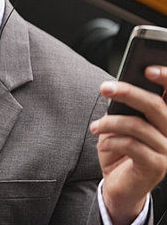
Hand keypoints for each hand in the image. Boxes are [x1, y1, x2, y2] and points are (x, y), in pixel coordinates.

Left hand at [90, 66, 166, 224]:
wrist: (120, 186)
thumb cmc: (121, 150)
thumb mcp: (122, 125)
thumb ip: (127, 108)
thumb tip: (117, 88)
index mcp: (166, 119)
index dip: (166, 78)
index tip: (146, 68)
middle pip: (155, 105)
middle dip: (128, 93)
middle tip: (105, 88)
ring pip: (137, 125)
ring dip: (109, 123)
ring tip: (95, 127)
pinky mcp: (157, 166)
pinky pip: (130, 145)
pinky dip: (111, 141)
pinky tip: (103, 144)